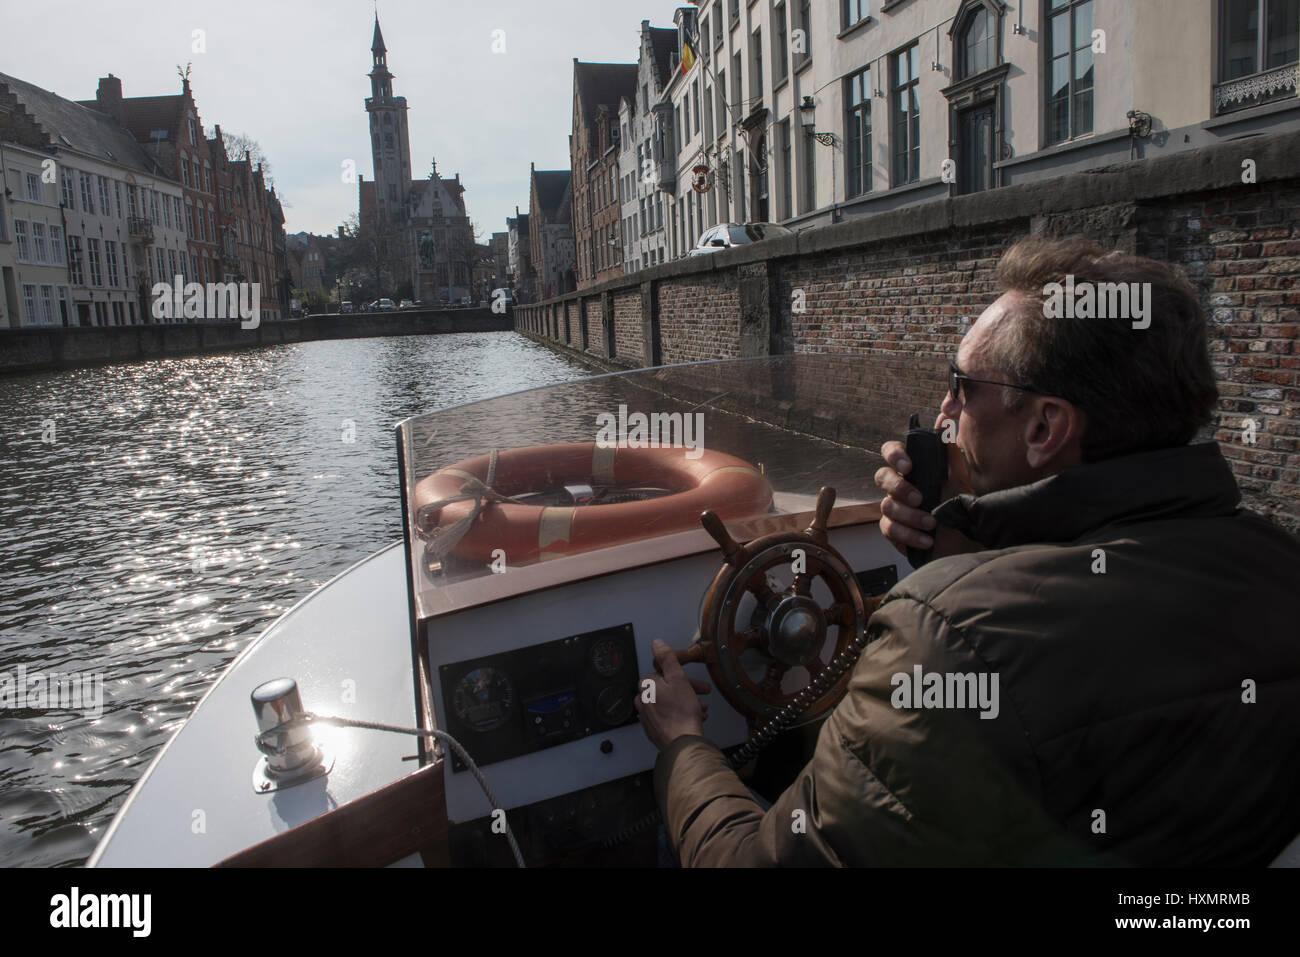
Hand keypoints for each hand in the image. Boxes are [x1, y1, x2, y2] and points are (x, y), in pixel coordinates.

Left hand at [636, 639, 711, 750]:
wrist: (682, 743)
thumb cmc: (681, 713)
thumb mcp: (678, 678)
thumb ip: (667, 659)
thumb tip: (657, 643)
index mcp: (646, 687)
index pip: (663, 674)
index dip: (682, 676)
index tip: (692, 680)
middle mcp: (643, 702)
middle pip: (667, 689)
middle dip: (687, 690)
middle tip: (701, 692)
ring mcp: (648, 718)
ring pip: (670, 703)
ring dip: (686, 703)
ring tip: (700, 708)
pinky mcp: (655, 730)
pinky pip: (669, 717)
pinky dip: (681, 714)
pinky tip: (694, 717)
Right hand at [875, 412, 976, 559]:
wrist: (964, 543)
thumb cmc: (957, 508)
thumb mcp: (959, 478)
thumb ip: (949, 448)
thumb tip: (947, 412)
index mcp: (913, 469)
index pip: (892, 451)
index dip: (894, 455)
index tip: (908, 465)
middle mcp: (900, 486)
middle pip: (881, 476)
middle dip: (899, 487)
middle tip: (920, 498)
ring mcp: (894, 508)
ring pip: (887, 506)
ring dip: (911, 516)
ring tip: (932, 524)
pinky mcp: (892, 531)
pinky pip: (889, 529)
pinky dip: (909, 535)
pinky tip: (927, 540)